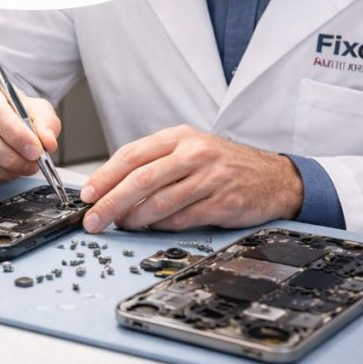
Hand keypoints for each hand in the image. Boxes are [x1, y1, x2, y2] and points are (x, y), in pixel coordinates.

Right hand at [0, 74, 60, 186]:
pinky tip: (4, 172)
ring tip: (20, 168)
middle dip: (11, 157)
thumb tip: (48, 141)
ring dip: (4, 171)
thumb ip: (45, 123)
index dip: (16, 134)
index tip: (36, 150)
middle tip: (31, 165)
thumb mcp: (34, 109)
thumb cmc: (10, 112)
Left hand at [80, 125, 302, 232]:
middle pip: (141, 179)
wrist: (275, 178)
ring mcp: (210, 177)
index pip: (133, 154)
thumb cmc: (226, 164)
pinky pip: (182, 218)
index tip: (87, 194)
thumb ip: (157, 162)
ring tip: (121, 225)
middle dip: (111, 202)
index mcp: (181, 136)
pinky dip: (161, 226)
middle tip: (93, 219)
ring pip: (159, 201)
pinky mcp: (222, 202)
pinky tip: (151, 227)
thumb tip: (113, 186)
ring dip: (133, 218)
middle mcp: (195, 153)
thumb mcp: (192, 149)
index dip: (105, 176)